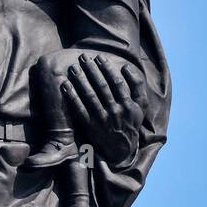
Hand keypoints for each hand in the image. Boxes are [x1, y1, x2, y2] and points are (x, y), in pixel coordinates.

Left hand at [61, 53, 146, 167]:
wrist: (121, 149)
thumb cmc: (130, 123)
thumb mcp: (141, 107)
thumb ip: (137, 86)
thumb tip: (126, 67)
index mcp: (128, 105)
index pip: (116, 82)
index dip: (107, 69)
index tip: (99, 58)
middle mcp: (115, 111)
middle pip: (101, 86)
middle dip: (91, 70)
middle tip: (83, 57)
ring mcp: (102, 119)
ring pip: (90, 96)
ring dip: (80, 80)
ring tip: (73, 68)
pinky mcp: (90, 126)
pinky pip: (79, 109)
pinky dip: (72, 97)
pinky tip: (65, 86)